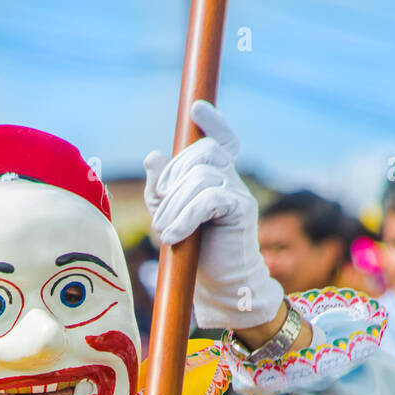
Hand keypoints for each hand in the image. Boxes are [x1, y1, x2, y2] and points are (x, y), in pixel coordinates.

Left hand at [143, 100, 283, 329]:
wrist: (221, 285)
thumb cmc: (195, 251)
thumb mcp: (169, 216)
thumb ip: (160, 189)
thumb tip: (153, 156)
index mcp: (216, 177)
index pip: (221, 141)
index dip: (213, 122)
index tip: (197, 108)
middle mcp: (231, 179)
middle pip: (201, 154)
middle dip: (172, 179)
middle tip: (160, 214)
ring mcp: (239, 192)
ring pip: (201, 177)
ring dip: (175, 206)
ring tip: (166, 233)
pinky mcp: (242, 210)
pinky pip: (209, 199)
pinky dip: (186, 216)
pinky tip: (174, 237)